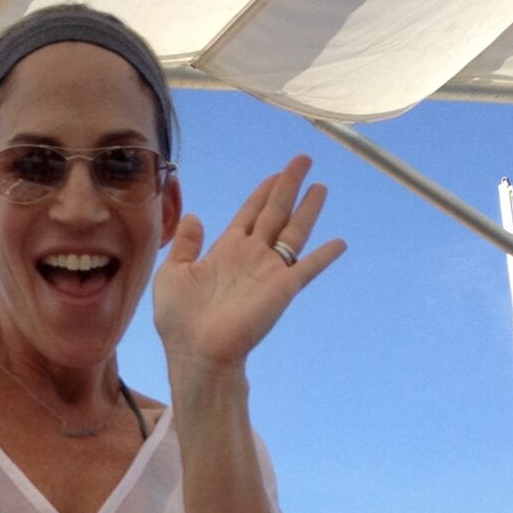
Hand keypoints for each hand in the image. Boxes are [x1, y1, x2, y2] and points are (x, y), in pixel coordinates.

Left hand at [153, 155, 344, 378]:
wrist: (197, 353)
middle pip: (275, 212)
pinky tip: (340, 242)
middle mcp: (251, 256)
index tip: (276, 173)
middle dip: (288, 185)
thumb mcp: (172, 275)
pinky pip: (308, 267)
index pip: (250, 213)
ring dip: (308, 209)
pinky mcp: (282, 289)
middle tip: (303, 159)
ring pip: (294, 231)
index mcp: (226, 250)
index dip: (263, 192)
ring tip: (321, 186)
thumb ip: (184, 245)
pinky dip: (324, 255)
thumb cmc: (180, 321)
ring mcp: (269, 272)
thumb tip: (194, 216)